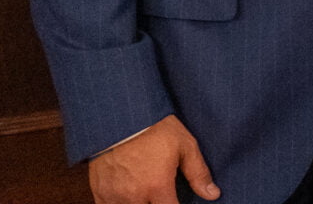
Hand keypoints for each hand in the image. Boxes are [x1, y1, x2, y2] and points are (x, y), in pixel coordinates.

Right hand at [87, 115, 217, 203]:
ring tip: (145, 190)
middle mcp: (134, 197)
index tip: (176, 200)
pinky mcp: (99, 192)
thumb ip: (198, 173)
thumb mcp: (184, 145)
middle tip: (159, 193)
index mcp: (157, 187)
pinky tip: (127, 194)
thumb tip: (213, 194)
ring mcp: (114, 196)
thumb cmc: (155, 128)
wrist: (121, 116)